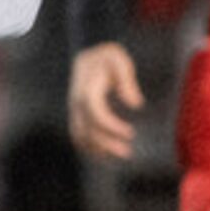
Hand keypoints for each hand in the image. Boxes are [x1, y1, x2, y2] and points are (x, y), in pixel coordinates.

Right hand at [67, 42, 145, 159]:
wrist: (89, 55)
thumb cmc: (107, 57)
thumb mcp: (119, 59)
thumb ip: (127, 80)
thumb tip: (135, 103)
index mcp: (87, 89)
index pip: (96, 113)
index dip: (112, 126)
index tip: (130, 133)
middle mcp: (76, 102)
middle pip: (87, 130)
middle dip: (107, 144)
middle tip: (127, 152)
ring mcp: (74, 110)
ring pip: (80, 136)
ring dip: (98, 149)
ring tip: (120, 155)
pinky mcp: (76, 115)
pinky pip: (78, 135)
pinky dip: (90, 147)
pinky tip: (107, 154)